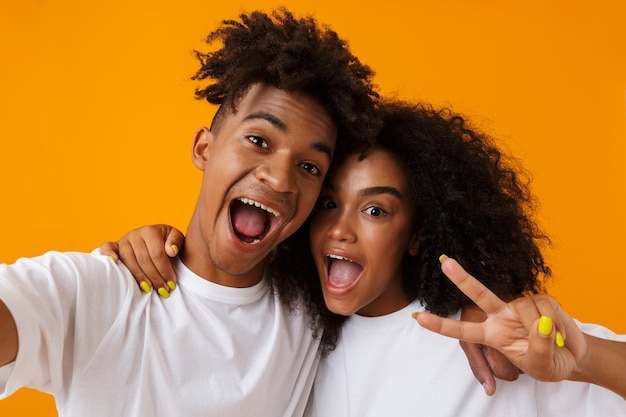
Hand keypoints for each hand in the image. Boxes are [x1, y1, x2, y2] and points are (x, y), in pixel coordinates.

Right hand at [101, 224, 184, 296]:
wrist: (155, 237)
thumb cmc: (166, 240)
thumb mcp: (176, 237)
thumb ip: (176, 241)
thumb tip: (171, 251)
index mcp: (151, 230)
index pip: (157, 254)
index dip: (165, 270)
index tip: (171, 283)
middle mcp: (135, 234)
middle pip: (144, 260)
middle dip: (155, 277)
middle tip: (163, 290)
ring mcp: (124, 239)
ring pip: (129, 260)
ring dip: (139, 277)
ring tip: (149, 289)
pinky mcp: (115, 245)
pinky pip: (107, 248)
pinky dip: (108, 254)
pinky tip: (114, 263)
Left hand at [415, 256, 586, 381]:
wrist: (571, 357)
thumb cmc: (547, 363)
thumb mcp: (540, 366)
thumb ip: (538, 348)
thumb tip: (541, 324)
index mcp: (492, 335)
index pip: (462, 331)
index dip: (441, 325)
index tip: (418, 317)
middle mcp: (501, 316)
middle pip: (479, 294)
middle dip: (462, 278)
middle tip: (444, 262)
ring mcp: (519, 306)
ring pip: (523, 307)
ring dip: (543, 329)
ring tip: (555, 344)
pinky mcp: (541, 299)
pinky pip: (545, 307)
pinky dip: (559, 325)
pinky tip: (562, 337)